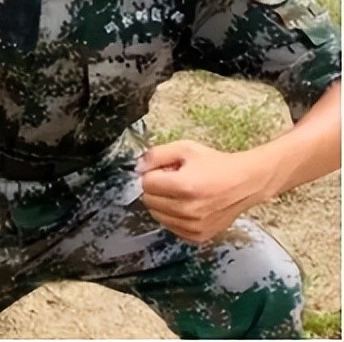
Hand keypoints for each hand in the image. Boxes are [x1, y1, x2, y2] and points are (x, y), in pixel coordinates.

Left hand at [138, 140, 269, 243]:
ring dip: (163, 204)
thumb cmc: (216, 164)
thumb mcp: (185, 149)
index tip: (166, 170)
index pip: (146, 183)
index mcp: (183, 187)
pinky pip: (171, 227)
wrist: (246, 182)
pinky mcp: (199, 236)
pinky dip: (173, 217)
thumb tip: (137, 168)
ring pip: (157, 216)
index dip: (153, 174)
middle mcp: (188, 210)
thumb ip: (156, 155)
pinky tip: (188, 206)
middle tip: (174, 181)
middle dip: (157, 189)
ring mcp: (194, 226)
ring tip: (183, 193)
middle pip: (149, 201)